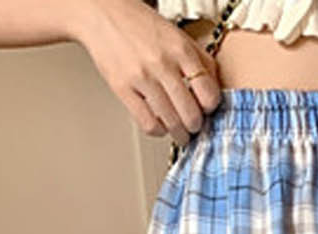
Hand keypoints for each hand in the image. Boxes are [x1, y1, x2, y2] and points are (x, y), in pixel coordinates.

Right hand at [77, 0, 221, 144]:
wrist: (103, 14)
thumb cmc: (140, 25)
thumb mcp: (177, 35)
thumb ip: (199, 59)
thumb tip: (214, 87)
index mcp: (180, 49)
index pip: (208, 93)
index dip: (211, 107)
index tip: (207, 110)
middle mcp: (163, 64)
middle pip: (191, 114)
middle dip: (196, 126)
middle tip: (194, 126)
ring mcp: (142, 78)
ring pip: (172, 123)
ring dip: (179, 134)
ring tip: (180, 132)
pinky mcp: (123, 89)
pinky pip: (148, 124)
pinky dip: (158, 131)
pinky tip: (160, 125)